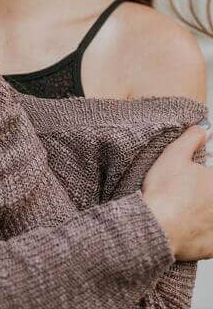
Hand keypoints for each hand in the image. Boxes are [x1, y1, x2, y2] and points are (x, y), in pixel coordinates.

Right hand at [142, 123, 212, 260]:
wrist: (157, 227)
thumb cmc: (164, 192)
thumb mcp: (174, 156)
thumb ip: (192, 139)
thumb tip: (203, 128)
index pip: (212, 175)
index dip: (205, 175)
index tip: (196, 178)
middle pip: (212, 194)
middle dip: (205, 191)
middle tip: (188, 192)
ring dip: (206, 210)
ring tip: (189, 208)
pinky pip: (212, 236)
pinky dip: (205, 231)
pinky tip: (192, 226)